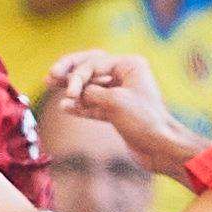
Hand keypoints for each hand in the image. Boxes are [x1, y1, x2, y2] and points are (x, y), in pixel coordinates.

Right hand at [47, 51, 179, 147]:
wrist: (161, 148)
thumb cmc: (144, 121)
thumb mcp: (114, 102)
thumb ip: (90, 93)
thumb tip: (73, 93)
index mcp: (130, 65)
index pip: (95, 63)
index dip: (78, 75)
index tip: (70, 93)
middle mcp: (126, 76)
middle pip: (91, 68)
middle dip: (70, 72)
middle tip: (51, 75)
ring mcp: (121, 94)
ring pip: (91, 87)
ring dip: (73, 89)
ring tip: (51, 86)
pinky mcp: (117, 113)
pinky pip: (94, 105)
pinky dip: (80, 106)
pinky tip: (65, 108)